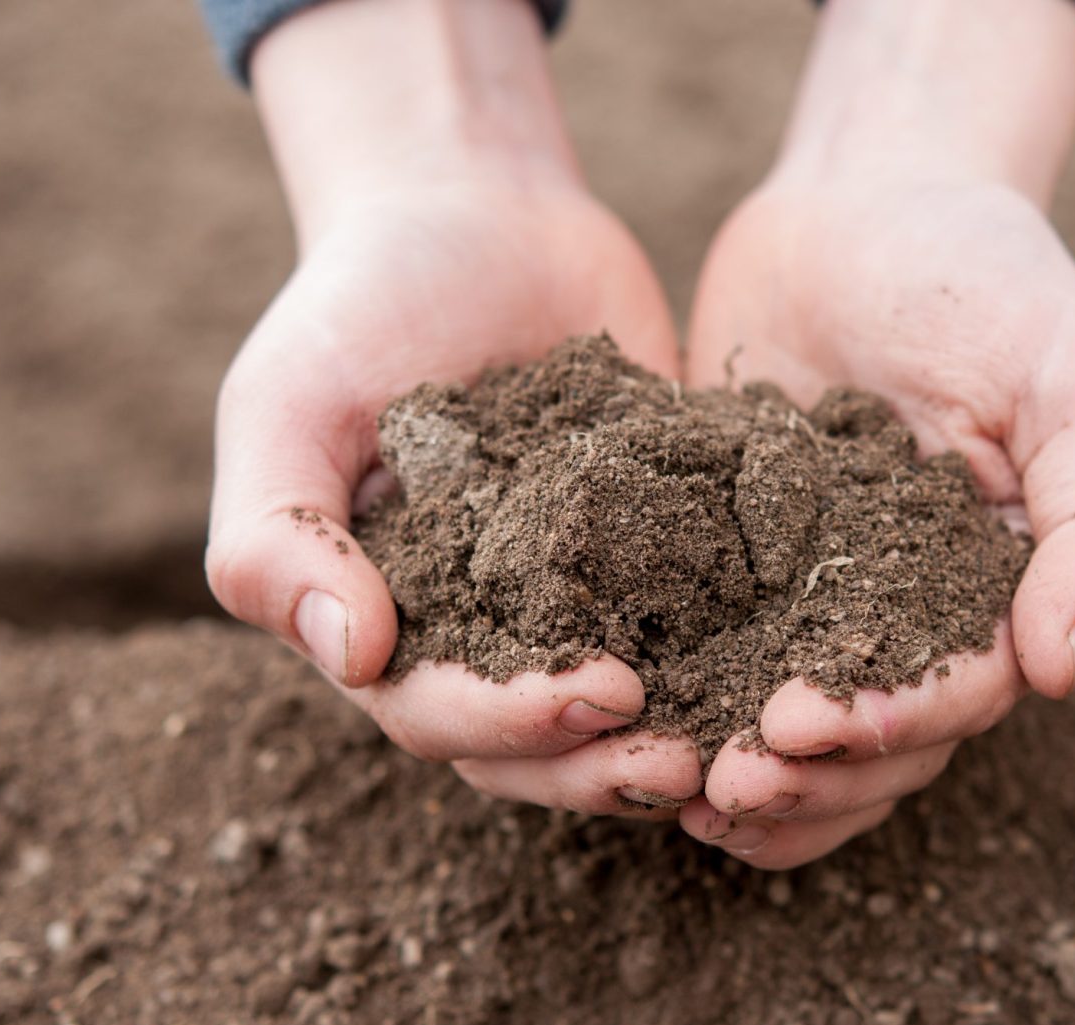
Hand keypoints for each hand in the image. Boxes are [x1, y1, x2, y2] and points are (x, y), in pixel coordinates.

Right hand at [205, 0, 699, 816]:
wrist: (473, 213)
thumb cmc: (356, 307)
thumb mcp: (280, 407)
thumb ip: (277, 538)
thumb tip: (354, 658)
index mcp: (390, 622)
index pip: (439, 715)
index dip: (512, 725)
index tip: (599, 695)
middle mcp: (486, 630)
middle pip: (537, 744)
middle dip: (605, 762)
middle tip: (687, 762)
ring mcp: (580, 594)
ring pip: (624, 706)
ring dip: (680, 733)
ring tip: (749, 742)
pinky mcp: (660, 548)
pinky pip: (698, 615)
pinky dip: (741, 648)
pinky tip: (798, 652)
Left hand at [678, 0, 1074, 866]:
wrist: (862, 199)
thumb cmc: (986, 278)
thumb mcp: (1071, 380)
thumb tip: (1067, 670)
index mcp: (1000, 589)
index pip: (961, 691)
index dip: (892, 721)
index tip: (808, 722)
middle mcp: (910, 610)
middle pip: (874, 738)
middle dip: (805, 776)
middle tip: (725, 788)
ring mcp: (817, 592)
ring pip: (794, 725)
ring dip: (747, 773)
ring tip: (677, 798)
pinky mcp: (734, 562)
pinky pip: (713, 654)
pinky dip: (684, 706)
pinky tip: (631, 735)